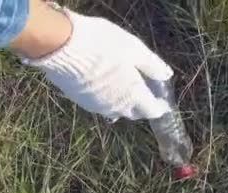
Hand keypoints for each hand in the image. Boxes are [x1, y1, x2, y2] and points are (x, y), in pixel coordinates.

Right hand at [12, 3, 173, 120]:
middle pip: (134, 113)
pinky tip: (103, 85)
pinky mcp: (80, 102)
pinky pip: (99, 105)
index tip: (162, 99)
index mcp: (134, 96)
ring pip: (115, 111)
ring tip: (122, 87)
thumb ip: (152, 65)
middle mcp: (117, 107)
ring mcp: (96, 107)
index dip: (160, 106)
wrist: (60, 46)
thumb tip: (167, 76)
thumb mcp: (134, 49)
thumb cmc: (103, 44)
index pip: (152, 110)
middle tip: (143, 89)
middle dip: (142, 105)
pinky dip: (106, 99)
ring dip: (122, 102)